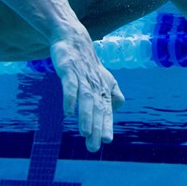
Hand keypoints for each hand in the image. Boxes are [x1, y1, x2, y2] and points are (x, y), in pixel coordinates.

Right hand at [50, 36, 124, 151]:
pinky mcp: (69, 70)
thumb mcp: (103, 77)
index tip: (107, 141)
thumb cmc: (88, 62)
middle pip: (97, 108)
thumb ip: (112, 93)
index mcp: (102, 88)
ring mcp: (82, 77)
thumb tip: (118, 108)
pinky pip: (70, 86)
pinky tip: (68, 113)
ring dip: (86, 116)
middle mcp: (94, 84)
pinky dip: (70, 98)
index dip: (107, 124)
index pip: (106, 110)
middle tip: (94, 146)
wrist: (74, 38)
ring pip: (86, 99)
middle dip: (97, 127)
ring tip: (85, 133)